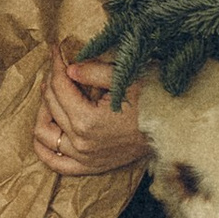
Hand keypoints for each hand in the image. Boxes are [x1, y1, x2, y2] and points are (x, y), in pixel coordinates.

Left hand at [34, 43, 150, 176]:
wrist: (175, 129)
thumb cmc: (154, 101)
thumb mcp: (125, 78)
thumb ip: (92, 72)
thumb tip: (69, 68)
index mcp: (87, 120)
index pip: (59, 86)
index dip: (56, 64)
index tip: (56, 50)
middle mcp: (81, 143)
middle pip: (51, 105)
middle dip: (51, 81)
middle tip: (59, 67)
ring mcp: (85, 158)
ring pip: (45, 135)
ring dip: (43, 112)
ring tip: (52, 95)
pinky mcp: (91, 167)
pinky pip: (56, 163)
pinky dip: (45, 148)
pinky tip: (46, 130)